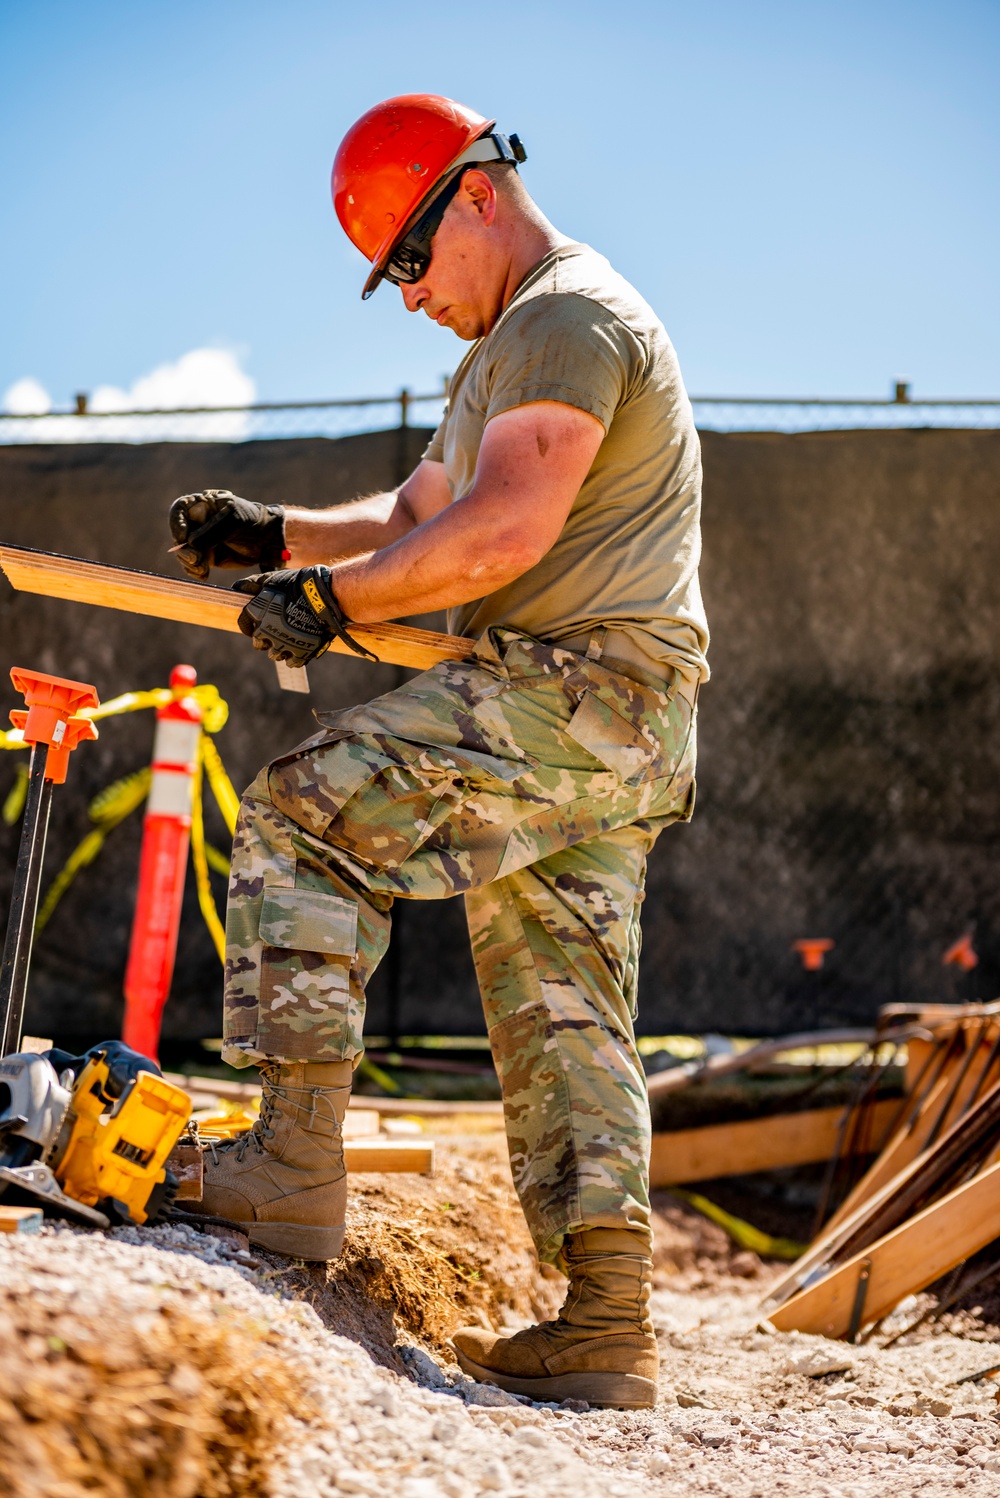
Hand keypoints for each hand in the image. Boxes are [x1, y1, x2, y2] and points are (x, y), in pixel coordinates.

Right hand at [168, 489, 285, 579]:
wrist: (268, 539)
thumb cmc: (252, 520)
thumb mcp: (233, 519)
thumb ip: (212, 530)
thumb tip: (189, 543)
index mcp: (202, 505)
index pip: (179, 509)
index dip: (176, 523)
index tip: (184, 538)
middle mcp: (198, 523)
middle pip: (178, 535)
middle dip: (183, 550)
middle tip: (196, 559)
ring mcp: (201, 540)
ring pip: (183, 552)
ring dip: (189, 562)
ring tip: (202, 568)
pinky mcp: (207, 556)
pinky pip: (193, 565)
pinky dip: (194, 571)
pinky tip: (203, 574)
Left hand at [232, 567, 376, 667]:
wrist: (325, 596)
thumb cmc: (298, 585)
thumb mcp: (273, 579)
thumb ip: (253, 584)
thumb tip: (236, 588)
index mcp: (258, 614)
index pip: (244, 624)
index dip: (249, 624)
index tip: (255, 625)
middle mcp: (267, 632)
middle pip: (258, 644)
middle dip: (264, 639)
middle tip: (275, 632)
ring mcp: (284, 644)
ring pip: (275, 654)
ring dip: (279, 648)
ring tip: (289, 640)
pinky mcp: (300, 653)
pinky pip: (292, 662)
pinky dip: (294, 657)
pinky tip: (298, 648)